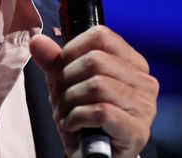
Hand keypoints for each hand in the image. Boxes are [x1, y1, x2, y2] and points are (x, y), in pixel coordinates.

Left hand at [30, 26, 158, 157]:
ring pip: (97, 85)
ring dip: (70, 102)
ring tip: (66, 114)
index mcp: (132, 63)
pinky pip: (101, 111)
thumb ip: (53, 61)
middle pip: (95, 61)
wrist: (94, 156)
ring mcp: (144, 106)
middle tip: (60, 99)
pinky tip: (74, 126)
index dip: (72, 49)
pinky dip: (77, 118)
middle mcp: (144, 82)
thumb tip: (37, 41)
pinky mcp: (137, 130)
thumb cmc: (85, 118)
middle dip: (67, 81)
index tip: (61, 69)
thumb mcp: (66, 84)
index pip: (101, 36)